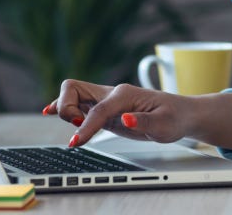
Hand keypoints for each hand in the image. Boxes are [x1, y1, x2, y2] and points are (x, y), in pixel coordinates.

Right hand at [41, 80, 190, 147]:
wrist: (181, 113)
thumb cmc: (174, 117)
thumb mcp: (165, 124)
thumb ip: (144, 121)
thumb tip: (125, 118)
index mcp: (124, 95)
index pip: (97, 109)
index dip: (84, 126)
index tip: (74, 143)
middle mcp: (112, 93)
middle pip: (74, 88)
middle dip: (66, 108)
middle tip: (76, 128)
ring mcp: (106, 100)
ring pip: (72, 93)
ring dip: (63, 108)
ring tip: (71, 127)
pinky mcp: (104, 109)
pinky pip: (77, 103)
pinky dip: (62, 107)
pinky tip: (49, 111)